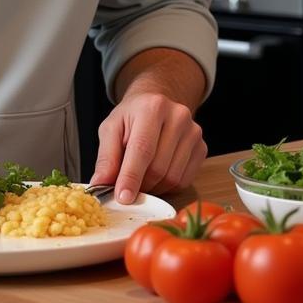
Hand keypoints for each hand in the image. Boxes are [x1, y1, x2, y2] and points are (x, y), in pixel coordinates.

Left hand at [89, 90, 205, 204]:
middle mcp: (178, 116)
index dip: (131, 176)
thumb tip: (100, 184)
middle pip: (158, 167)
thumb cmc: (131, 117)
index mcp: (152, 107)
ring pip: (172, 178)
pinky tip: (157, 174)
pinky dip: (167, 186)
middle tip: (127, 188)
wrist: (155, 105)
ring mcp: (194, 132)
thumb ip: (106, 157)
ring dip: (153, 188)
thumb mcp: (111, 129)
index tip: (123, 197)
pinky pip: (184, 181)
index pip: (142, 149)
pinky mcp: (202, 148)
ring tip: (141, 177)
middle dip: (140, 185)